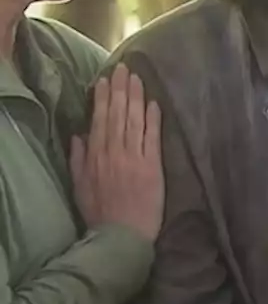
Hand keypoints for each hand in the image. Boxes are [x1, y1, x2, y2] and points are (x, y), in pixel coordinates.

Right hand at [70, 64, 164, 241]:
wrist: (121, 235)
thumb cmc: (100, 213)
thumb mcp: (79, 186)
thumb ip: (77, 160)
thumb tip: (78, 136)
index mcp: (95, 156)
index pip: (100, 120)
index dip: (103, 98)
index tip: (106, 79)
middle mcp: (113, 153)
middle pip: (117, 115)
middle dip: (120, 89)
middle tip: (124, 68)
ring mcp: (134, 158)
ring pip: (134, 121)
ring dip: (136, 98)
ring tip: (138, 78)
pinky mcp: (152, 167)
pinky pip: (152, 138)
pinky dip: (153, 120)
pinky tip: (154, 103)